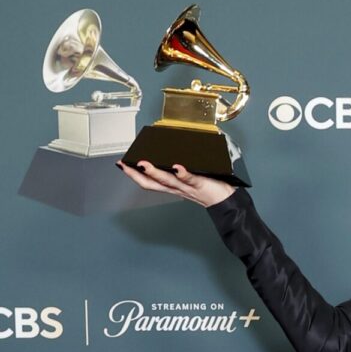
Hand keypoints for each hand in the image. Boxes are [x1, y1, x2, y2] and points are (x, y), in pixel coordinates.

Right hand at [116, 159, 233, 208]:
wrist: (226, 200)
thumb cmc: (209, 186)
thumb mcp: (189, 176)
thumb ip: (178, 167)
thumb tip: (169, 150)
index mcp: (173, 184)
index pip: (149, 181)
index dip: (134, 174)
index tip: (122, 164)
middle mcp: (177, 187)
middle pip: (154, 183)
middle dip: (138, 175)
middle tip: (126, 165)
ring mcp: (188, 186)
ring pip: (168, 181)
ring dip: (155, 173)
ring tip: (144, 164)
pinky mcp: (201, 184)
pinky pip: (190, 179)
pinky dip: (183, 173)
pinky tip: (177, 166)